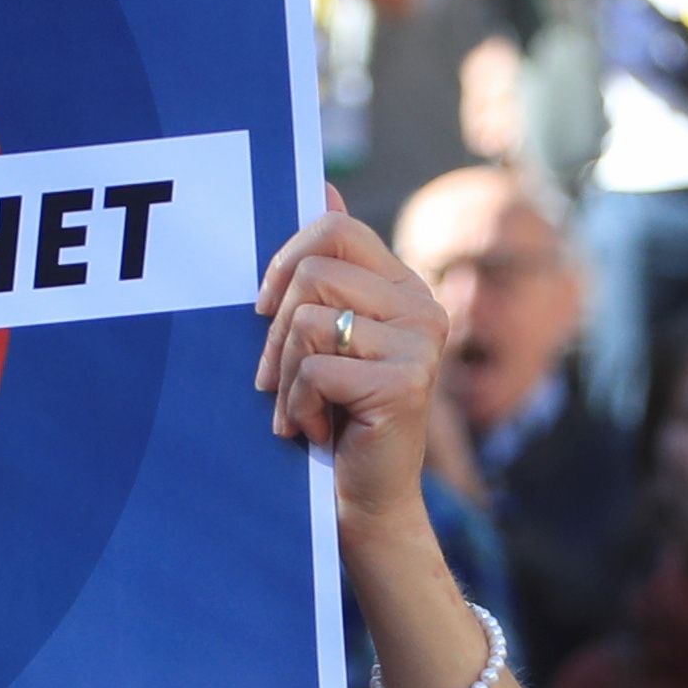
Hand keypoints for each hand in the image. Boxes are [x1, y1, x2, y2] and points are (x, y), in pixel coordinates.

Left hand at [255, 206, 449, 542]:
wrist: (367, 501)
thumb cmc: (337, 417)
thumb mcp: (329, 337)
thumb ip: (330, 269)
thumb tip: (323, 187)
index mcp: (405, 287)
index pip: (334, 230)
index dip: (284, 261)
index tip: (263, 307)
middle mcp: (423, 308)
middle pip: (313, 273)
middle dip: (275, 329)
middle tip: (276, 377)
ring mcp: (420, 345)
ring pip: (309, 320)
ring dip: (286, 374)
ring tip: (301, 409)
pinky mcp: (405, 384)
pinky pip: (315, 370)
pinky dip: (297, 408)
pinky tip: (314, 432)